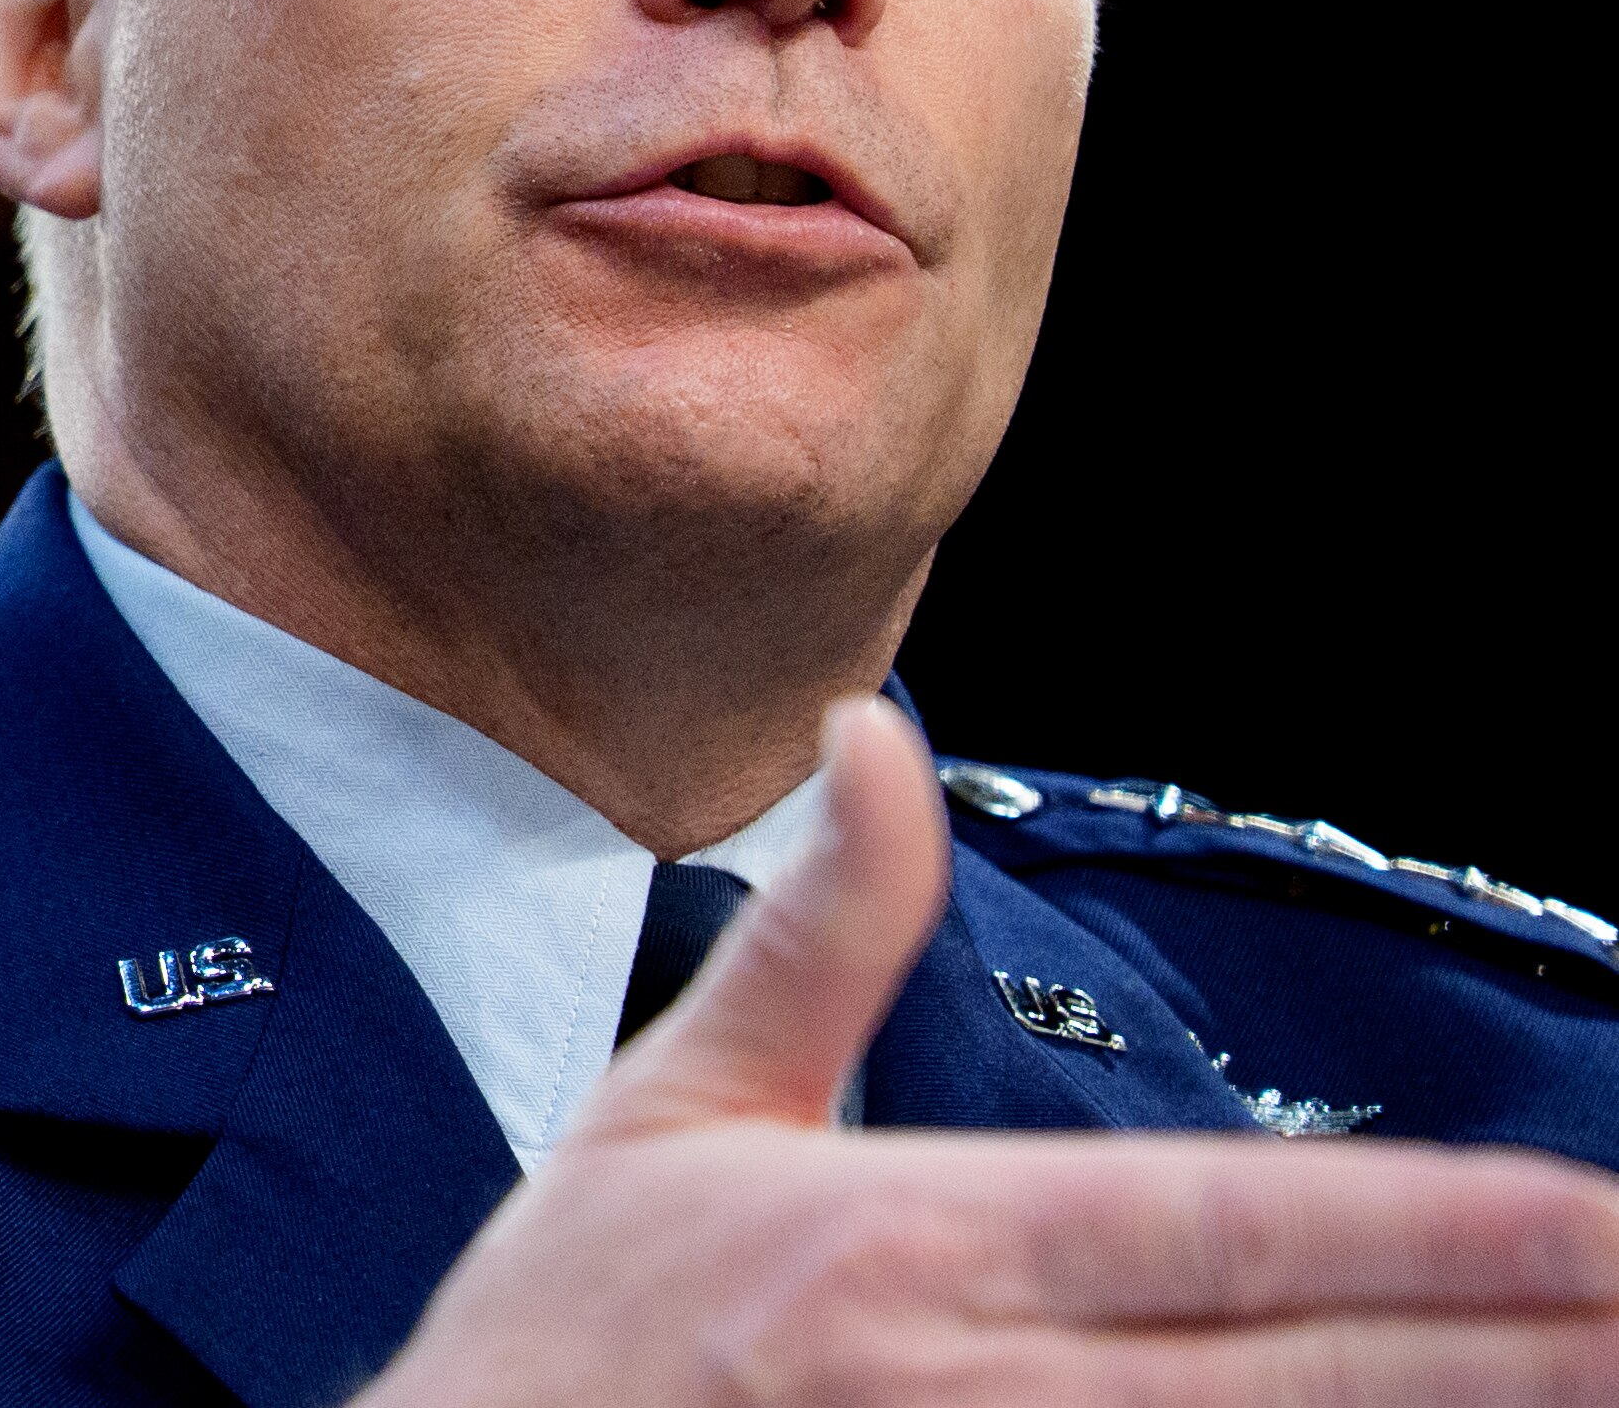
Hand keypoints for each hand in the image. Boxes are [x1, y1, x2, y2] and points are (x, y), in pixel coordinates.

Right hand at [358, 699, 1618, 1404]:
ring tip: (1601, 1381)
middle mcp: (961, 1389)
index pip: (1222, 1230)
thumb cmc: (562, 1337)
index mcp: (897, 1244)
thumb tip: (876, 735)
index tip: (1598, 1226)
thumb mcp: (673, 1105)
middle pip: (1300, 1369)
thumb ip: (816, 931)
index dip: (1433, 1236)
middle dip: (1513, 1344)